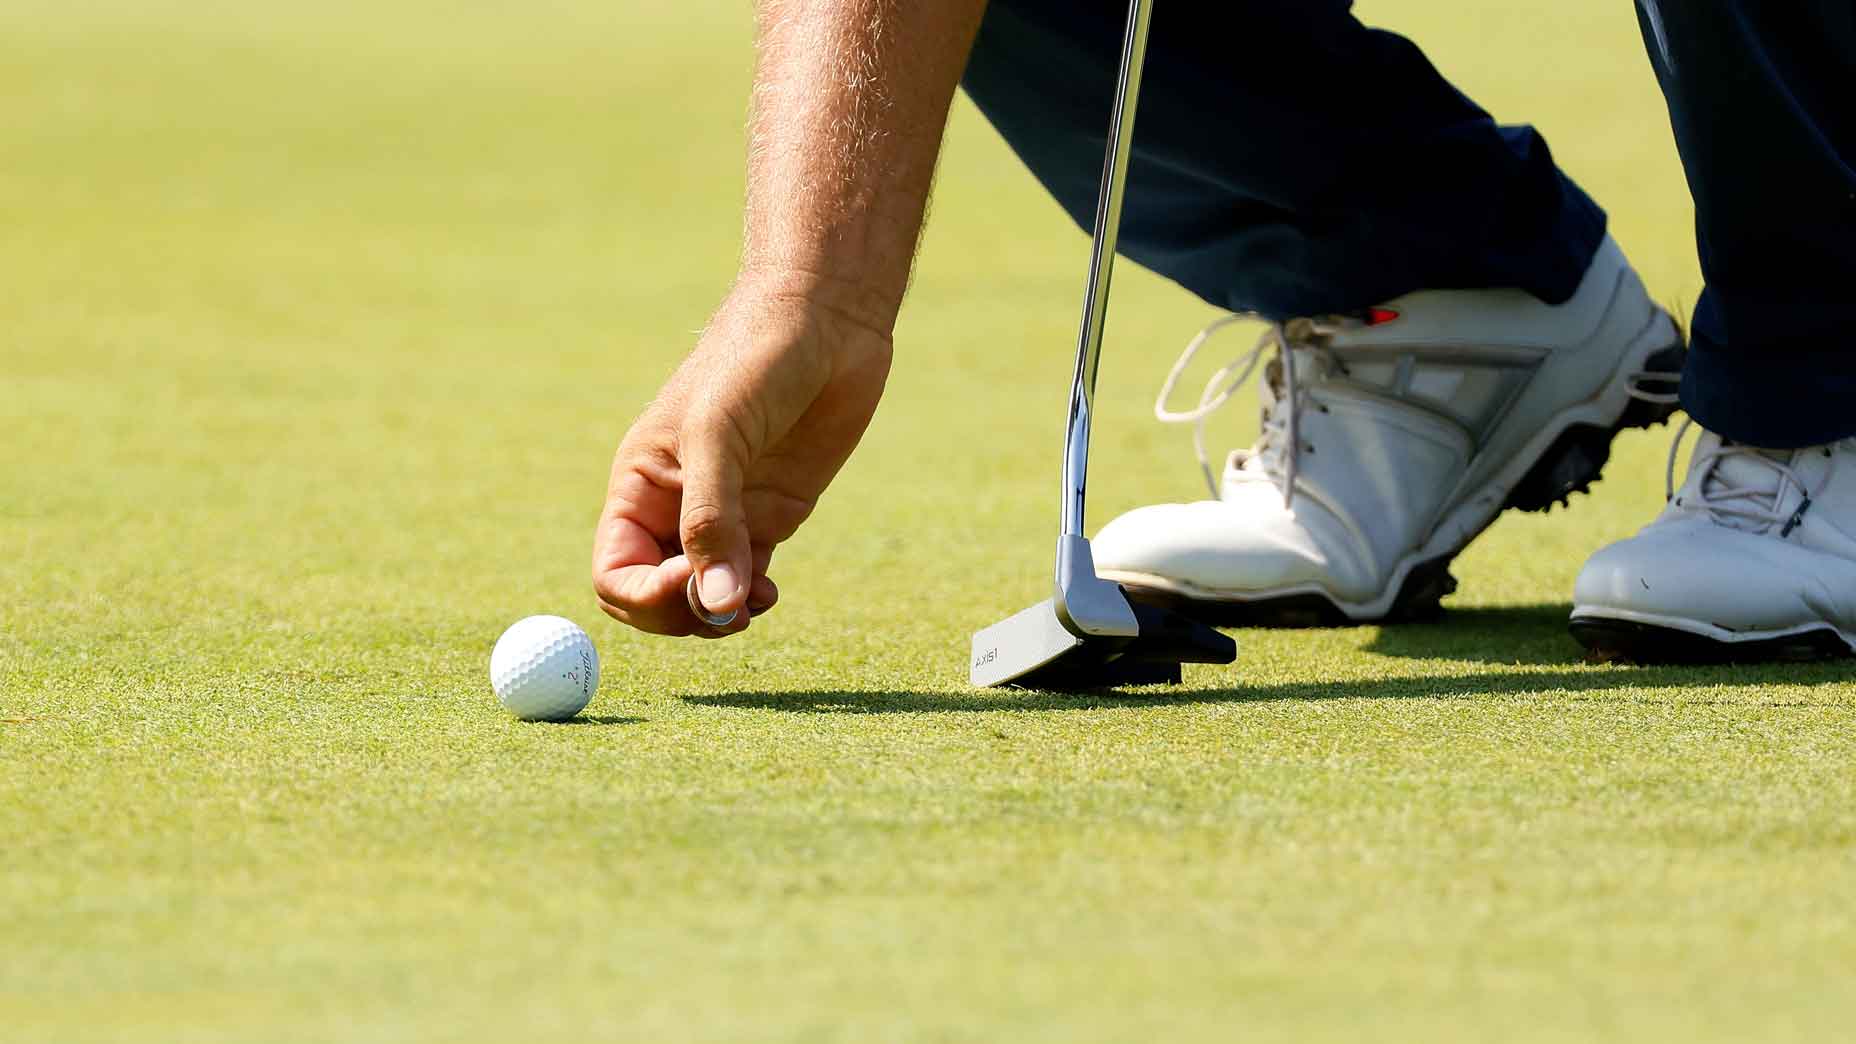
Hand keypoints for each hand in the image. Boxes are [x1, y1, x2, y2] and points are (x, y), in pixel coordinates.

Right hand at [592, 286, 892, 635]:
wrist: (825, 321)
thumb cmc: (754, 358)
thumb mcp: (718, 434)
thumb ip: (712, 521)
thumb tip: (713, 606)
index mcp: (640, 484)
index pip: (615, 570)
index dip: (643, 596)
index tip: (687, 584)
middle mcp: (675, 506)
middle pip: (654, 595)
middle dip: (682, 614)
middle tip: (728, 611)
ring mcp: (726, 514)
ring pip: (704, 594)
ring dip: (722, 615)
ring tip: (755, 603)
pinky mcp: (770, 516)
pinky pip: (746, 580)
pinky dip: (750, 600)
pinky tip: (769, 593)